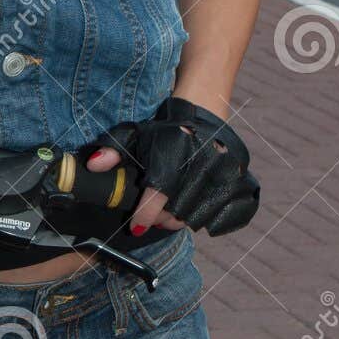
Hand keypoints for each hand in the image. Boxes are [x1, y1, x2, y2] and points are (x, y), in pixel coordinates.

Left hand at [86, 98, 259, 237]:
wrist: (204, 113)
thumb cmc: (164, 130)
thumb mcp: (134, 134)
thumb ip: (112, 150)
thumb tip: (93, 166)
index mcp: (175, 149)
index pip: (157, 196)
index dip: (144, 215)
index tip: (137, 225)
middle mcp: (205, 163)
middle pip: (178, 213)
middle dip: (161, 219)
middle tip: (154, 213)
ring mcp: (229, 174)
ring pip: (201, 218)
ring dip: (183, 219)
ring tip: (174, 208)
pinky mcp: (245, 182)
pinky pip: (229, 217)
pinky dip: (213, 219)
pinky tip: (199, 208)